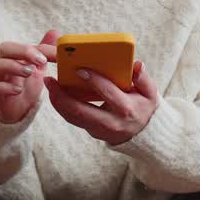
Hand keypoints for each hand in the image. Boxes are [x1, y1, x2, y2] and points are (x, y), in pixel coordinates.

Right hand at [0, 30, 60, 123]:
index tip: (52, 55)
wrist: (20, 109)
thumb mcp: (39, 67)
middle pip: (4, 48)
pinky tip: (18, 90)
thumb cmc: (28, 84)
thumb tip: (55, 32)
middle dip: (22, 51)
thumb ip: (45, 50)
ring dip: (12, 65)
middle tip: (40, 61)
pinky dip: (4, 87)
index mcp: (16, 56)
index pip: (21, 45)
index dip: (36, 48)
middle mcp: (5, 64)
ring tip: (30, 73)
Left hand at [44, 60, 158, 144]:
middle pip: (80, 111)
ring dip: (57, 102)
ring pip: (72, 118)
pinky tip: (56, 93)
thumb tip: (137, 65)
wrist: (143, 134)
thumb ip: (143, 78)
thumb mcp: (150, 93)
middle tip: (50, 80)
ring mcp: (99, 130)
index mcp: (126, 109)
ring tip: (49, 85)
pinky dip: (62, 107)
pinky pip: (73, 119)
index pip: (108, 93)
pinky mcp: (91, 132)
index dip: (94, 80)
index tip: (79, 69)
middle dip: (62, 96)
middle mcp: (110, 122)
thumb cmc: (144, 107)